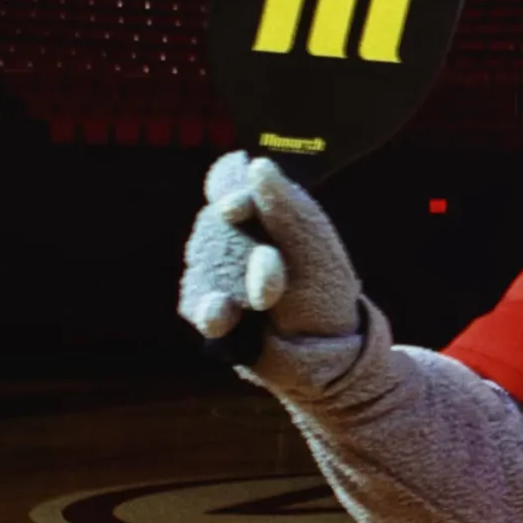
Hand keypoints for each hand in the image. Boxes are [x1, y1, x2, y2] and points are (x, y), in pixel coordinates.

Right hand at [178, 153, 366, 385]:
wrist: (328, 356)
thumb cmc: (325, 294)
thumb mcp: (313, 248)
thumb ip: (285, 207)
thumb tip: (256, 165)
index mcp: (265, 217)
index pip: (232, 190)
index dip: (229, 195)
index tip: (237, 209)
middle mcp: (237, 242)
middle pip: (211, 227)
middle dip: (236, 248)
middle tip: (272, 269)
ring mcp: (221, 277)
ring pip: (200, 265)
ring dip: (230, 281)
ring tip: (265, 299)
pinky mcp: (212, 312)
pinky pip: (195, 302)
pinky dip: (211, 309)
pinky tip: (224, 315)